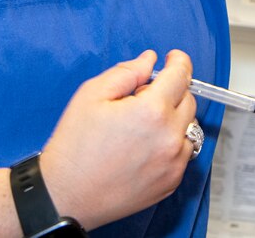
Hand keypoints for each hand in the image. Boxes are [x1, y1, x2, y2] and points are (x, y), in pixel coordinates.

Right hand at [39, 50, 196, 228]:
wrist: (65, 195)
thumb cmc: (74, 146)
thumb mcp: (92, 95)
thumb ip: (127, 72)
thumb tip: (150, 60)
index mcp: (152, 111)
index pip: (180, 75)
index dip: (178, 62)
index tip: (173, 59)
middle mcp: (170, 137)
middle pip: (188, 100)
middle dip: (172, 90)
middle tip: (144, 97)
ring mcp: (173, 163)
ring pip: (189, 127)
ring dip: (174, 117)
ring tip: (144, 124)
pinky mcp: (171, 182)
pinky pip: (183, 152)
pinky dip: (172, 142)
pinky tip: (146, 145)